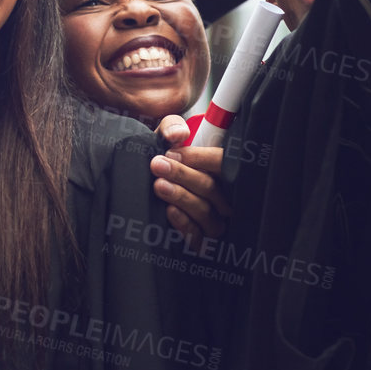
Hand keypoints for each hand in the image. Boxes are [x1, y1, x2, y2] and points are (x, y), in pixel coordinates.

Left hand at [152, 114, 229, 242]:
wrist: (146, 186)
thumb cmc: (164, 160)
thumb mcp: (166, 139)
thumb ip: (171, 127)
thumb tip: (178, 134)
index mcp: (221, 169)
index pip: (222, 163)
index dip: (199, 158)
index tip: (171, 152)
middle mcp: (224, 196)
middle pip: (212, 188)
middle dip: (183, 175)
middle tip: (158, 165)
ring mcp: (215, 221)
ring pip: (205, 211)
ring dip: (181, 197)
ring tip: (159, 185)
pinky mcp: (202, 242)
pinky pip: (198, 237)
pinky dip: (184, 224)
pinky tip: (169, 211)